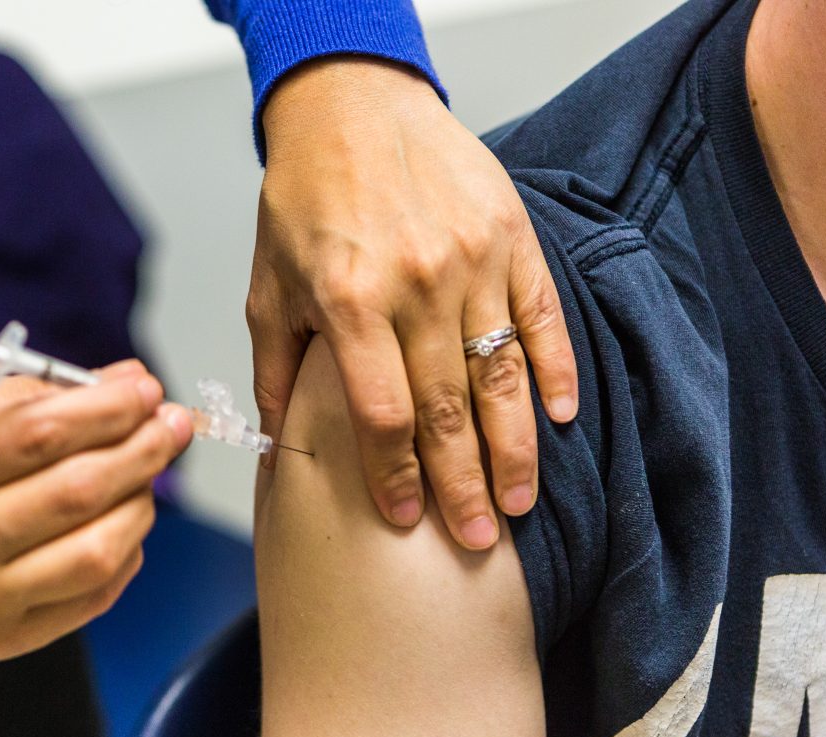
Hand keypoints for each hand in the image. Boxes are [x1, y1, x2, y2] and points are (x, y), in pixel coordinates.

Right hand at [0, 362, 192, 661]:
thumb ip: (36, 396)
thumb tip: (128, 383)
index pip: (39, 433)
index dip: (108, 408)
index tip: (146, 390)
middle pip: (77, 491)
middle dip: (142, 450)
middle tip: (171, 425)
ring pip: (98, 550)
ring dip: (142, 502)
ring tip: (146, 474)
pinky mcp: (2, 642)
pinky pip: (94, 595)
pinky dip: (125, 552)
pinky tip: (122, 522)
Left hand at [250, 57, 577, 549]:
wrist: (353, 105)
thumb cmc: (304, 200)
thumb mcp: (268, 286)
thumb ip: (276, 370)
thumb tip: (276, 446)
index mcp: (349, 303)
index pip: (381, 416)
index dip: (395, 477)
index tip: (403, 520)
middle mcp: (416, 287)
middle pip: (447, 411)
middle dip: (462, 487)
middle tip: (477, 542)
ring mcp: (472, 262)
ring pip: (501, 377)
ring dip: (514, 450)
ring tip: (519, 504)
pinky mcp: (512, 239)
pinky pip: (541, 319)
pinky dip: (554, 372)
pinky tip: (557, 420)